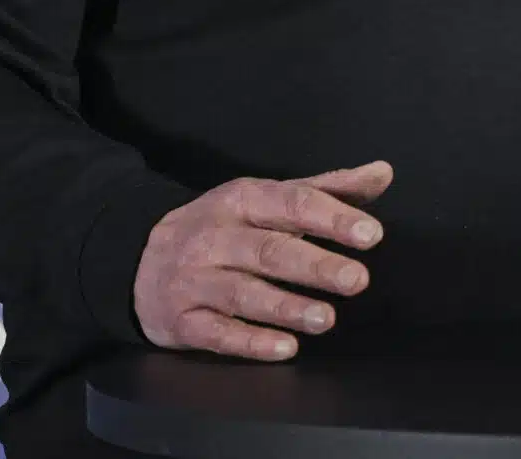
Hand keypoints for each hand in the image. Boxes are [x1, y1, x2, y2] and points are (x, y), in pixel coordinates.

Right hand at [132, 161, 392, 360]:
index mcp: (240, 200)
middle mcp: (215, 238)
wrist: (137, 261)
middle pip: (269, 251)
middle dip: (315, 266)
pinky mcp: (182, 322)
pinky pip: (217, 334)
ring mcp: (195, 281)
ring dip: (287, 307)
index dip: (330, 218)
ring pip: (243, 294)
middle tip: (357, 280)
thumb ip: (326, 189)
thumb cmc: (221, 229)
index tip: (370, 234)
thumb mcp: (265, 200)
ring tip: (327, 318)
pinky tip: (285, 348)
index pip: (290, 203)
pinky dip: (251, 342)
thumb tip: (383, 173)